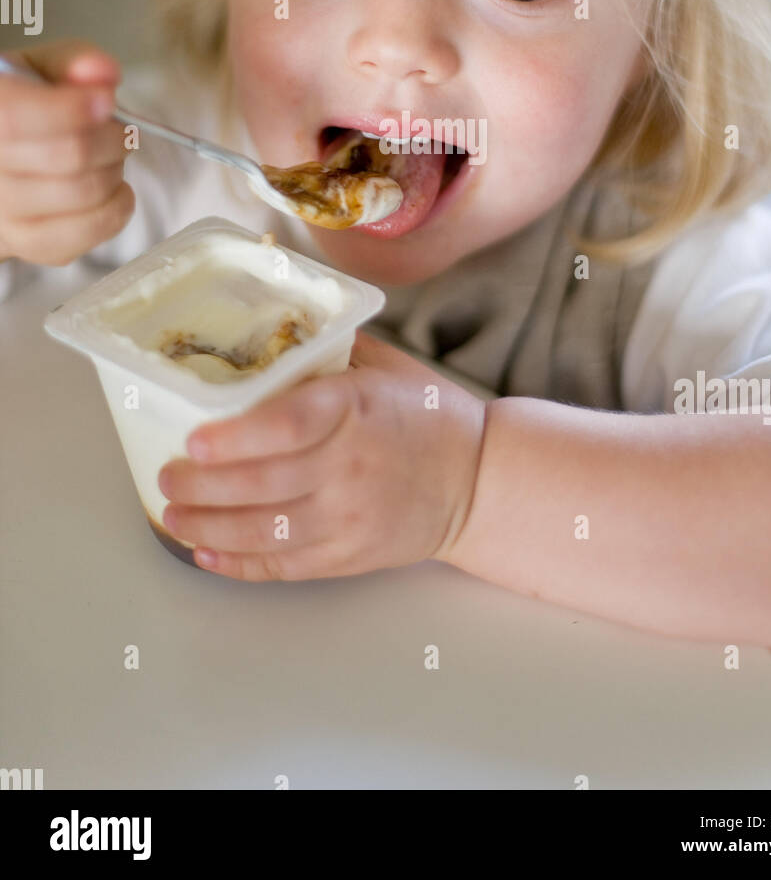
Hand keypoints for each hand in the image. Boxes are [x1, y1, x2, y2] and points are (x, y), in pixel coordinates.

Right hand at [0, 40, 132, 264]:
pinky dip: (116, 208)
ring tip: (112, 157)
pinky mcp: (25, 244)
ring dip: (116, 170)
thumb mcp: (38, 70)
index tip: (106, 101)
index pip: (14, 118)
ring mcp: (0, 212)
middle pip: (66, 156)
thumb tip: (103, 72)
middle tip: (119, 129)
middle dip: (112, 138)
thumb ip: (71, 61)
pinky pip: (84, 234)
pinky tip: (115, 190)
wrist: (3, 160)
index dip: (70, 110)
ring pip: (83, 194)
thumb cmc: (25, 106)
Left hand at [157, 330, 487, 581]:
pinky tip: (206, 551)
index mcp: (355, 410)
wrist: (478, 480)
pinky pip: (284, 566)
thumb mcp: (383, 367)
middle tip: (166, 477)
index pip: (288, 426)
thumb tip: (260, 331)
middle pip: (262, 483)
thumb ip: (325, 353)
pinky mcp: (349, 556)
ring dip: (208, 525)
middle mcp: (350, 467)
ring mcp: (349, 518)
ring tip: (173, 514)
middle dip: (202, 486)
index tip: (193, 439)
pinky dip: (239, 563)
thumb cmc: (425, 414)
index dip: (234, 438)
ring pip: (264, 531)